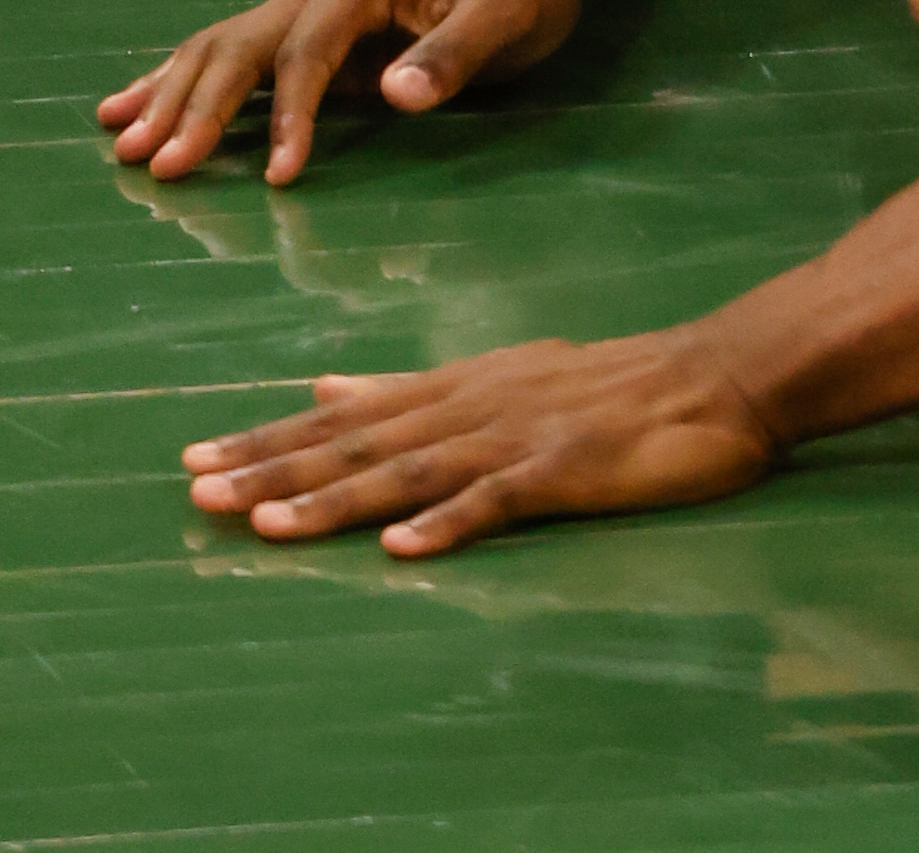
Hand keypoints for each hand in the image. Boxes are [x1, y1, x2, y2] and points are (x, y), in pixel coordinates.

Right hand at [100, 0, 584, 184]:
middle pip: (242, 48)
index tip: (277, 174)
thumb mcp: (510, 11)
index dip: (291, 115)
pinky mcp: (300, 22)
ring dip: (170, 96)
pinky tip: (128, 104)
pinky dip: (178, 80)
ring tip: (121, 143)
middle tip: (156, 166)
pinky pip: (229, 52)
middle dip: (196, 108)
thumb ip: (454, 53)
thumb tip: (398, 95)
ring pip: (220, 48)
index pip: (308, 53)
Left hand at [182, 329, 778, 556]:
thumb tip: (322, 387)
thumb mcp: (503, 372)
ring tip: (268, 523)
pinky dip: (449, 523)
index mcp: (459, 386)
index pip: (347, 416)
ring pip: (412, 471)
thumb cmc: (617, 381)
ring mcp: (520, 436)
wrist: (722, 376)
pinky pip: (500, 501)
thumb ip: (411, 388)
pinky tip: (403, 547)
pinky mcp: (567, 469)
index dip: (269, 437)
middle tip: (198, 491)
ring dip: (337, 497)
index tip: (196, 456)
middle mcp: (475, 406)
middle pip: (360, 442)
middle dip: (275, 466)